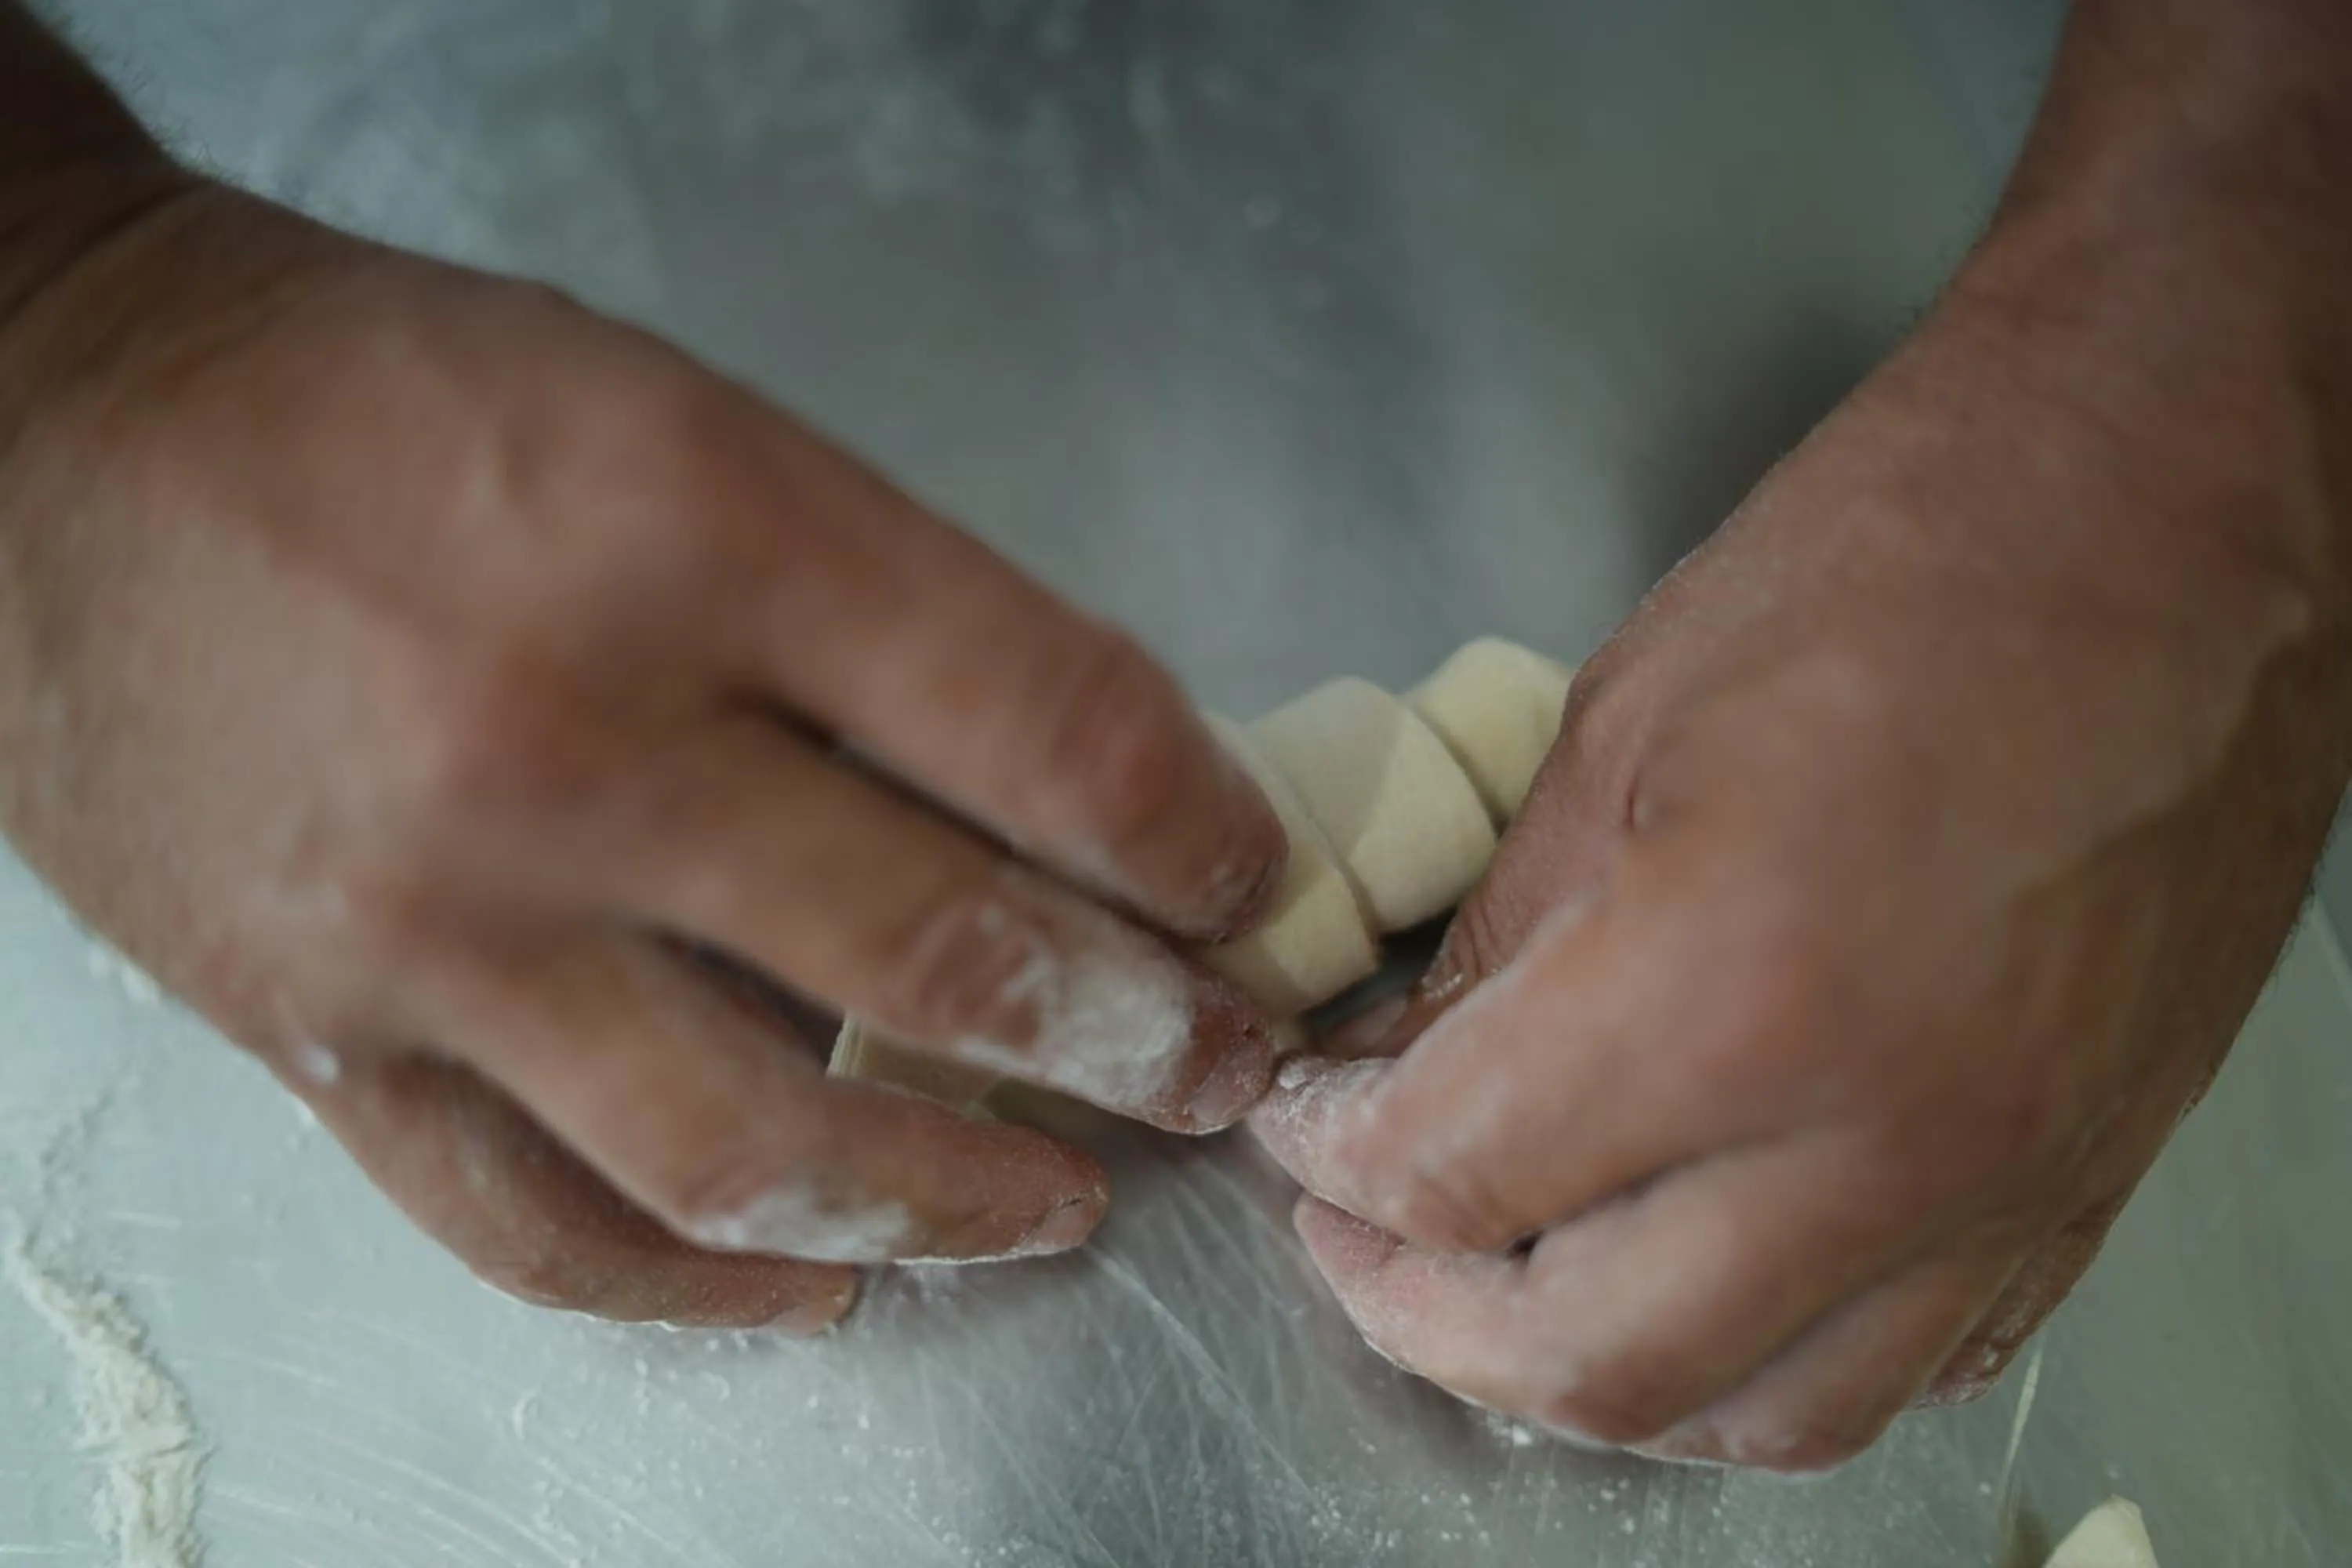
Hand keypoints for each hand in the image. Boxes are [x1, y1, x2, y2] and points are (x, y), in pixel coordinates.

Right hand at [0, 177, 1287, 1327]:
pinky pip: (539, 1232)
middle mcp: (569, 741)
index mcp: (695, 533)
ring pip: (753, 1149)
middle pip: (931, 955)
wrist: (62, 441)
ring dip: (953, 1199)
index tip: (1245, 885)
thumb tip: (1077, 796)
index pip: (1040, 727)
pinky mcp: (319, 1042)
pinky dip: (702, 1289)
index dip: (1192, 833)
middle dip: (1131, 1039)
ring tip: (1059, 1208)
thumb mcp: (685, 426)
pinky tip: (823, 1285)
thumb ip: (882, 613)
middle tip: (1219, 1074)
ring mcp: (433, 924)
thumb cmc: (402, 403)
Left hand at [1251, 213, 2351, 1463]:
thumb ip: (1497, 946)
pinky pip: (1905, 1367)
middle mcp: (1887, 1134)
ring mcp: (2008, 1183)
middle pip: (1595, 1359)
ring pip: (1760, 1413)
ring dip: (1594, 1378)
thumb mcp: (1626, 724)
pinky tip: (1695, 1283)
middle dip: (1423, 1315)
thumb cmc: (1902, 556)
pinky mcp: (2087, 1186)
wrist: (2178, 510)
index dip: (1336, 1159)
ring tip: (1501, 1286)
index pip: (1464, 1169)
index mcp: (1740, 982)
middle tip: (1354, 1233)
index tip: (1297, 1122)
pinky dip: (1766, 1361)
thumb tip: (1393, 1076)